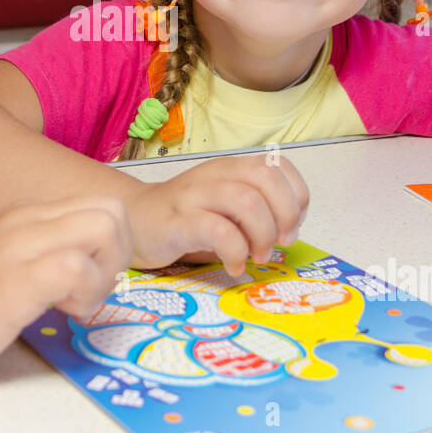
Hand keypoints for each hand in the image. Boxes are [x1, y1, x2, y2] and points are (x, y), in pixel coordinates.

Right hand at [0, 195, 130, 386]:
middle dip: (118, 256)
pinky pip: (75, 266)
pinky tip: (61, 313)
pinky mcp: (11, 282)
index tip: (90, 281)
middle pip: (113, 210)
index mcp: (28, 217)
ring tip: (74, 304)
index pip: (103, 204)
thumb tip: (94, 265)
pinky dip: (85, 293)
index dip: (115, 245)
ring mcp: (18, 248)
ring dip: (104, 274)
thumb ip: (49, 255)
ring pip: (103, 227)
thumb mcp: (13, 265)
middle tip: (88, 292)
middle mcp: (25, 222)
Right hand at [121, 155, 308, 273]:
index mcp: (231, 168)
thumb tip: (289, 229)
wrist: (134, 221)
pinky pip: (218, 230)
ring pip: (246, 200)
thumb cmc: (185, 219)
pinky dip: (235, 253)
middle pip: (266, 176)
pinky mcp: (178, 222)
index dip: (296, 197)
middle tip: (280, 243)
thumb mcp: (226, 207)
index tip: (291, 226)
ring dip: (262, 235)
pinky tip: (233, 266)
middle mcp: (215, 175)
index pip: (278, 166)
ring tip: (257, 256)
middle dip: (285, 214)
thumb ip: (257, 211)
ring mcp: (195, 196)